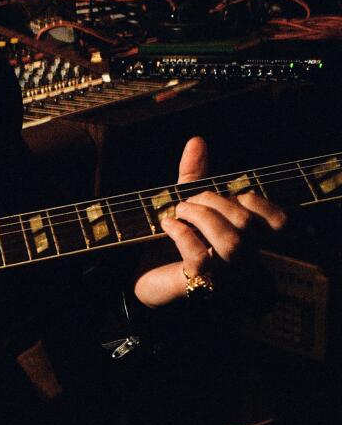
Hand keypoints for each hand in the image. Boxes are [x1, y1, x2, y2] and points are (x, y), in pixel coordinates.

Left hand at [134, 136, 287, 306]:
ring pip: (231, 242)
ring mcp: (223, 275)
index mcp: (249, 240)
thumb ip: (195, 175)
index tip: (230, 194)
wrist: (144, 276)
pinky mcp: (198, 284)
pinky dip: (182, 233)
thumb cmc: (171, 239)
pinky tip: (167, 225)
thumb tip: (197, 141)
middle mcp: (243, 260)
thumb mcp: (185, 202)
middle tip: (189, 199)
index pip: (280, 224)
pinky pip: (201, 257)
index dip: (260, 202)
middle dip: (216, 202)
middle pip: (248, 226)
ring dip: (201, 216)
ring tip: (178, 210)